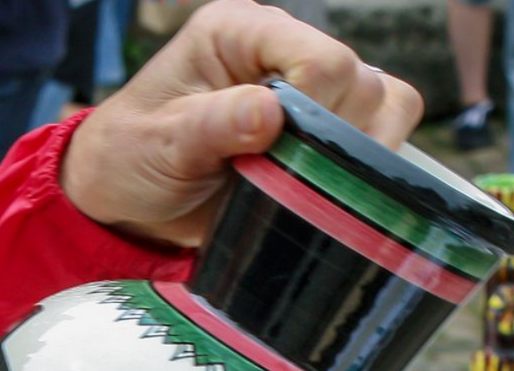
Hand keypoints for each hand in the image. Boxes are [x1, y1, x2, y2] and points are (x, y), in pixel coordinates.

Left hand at [62, 0, 425, 247]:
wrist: (129, 197)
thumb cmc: (132, 158)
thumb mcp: (160, 144)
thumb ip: (212, 126)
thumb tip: (270, 113)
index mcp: (239, 31)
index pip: (319, 58)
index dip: (315, 112)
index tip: (278, 155)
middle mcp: (281, 48)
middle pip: (359, 83)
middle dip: (330, 141)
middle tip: (280, 176)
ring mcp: (310, 86)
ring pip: (384, 104)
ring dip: (353, 156)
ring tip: (299, 183)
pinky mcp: (327, 124)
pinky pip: (384, 131)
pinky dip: (369, 164)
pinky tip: (325, 187)